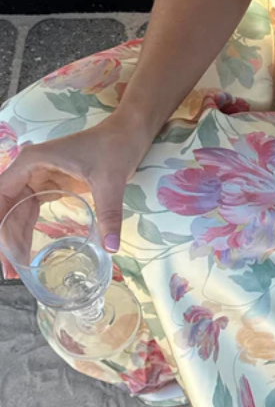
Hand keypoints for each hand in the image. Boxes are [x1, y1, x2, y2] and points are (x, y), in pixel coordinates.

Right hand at [0, 112, 152, 260]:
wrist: (129, 134)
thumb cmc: (115, 148)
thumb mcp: (111, 181)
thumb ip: (109, 214)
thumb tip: (111, 248)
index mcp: (32, 162)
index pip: (1, 195)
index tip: (4, 253)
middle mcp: (28, 168)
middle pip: (5, 207)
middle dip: (6, 239)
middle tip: (12, 272)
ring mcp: (37, 176)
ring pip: (16, 211)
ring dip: (14, 238)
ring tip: (18, 269)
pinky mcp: (49, 184)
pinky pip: (30, 210)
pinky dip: (26, 230)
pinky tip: (26, 251)